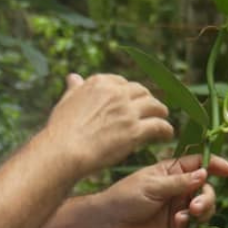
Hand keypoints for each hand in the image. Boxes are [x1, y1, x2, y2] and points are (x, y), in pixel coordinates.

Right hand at [44, 73, 174, 175]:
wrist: (63, 151)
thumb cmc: (61, 130)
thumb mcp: (66, 101)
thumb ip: (74, 88)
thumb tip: (73, 77)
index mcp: (100, 83)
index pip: (122, 83)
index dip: (129, 93)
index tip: (131, 102)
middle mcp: (116, 93)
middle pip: (141, 92)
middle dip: (147, 100)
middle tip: (150, 110)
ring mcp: (127, 111)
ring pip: (155, 106)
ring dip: (160, 112)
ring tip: (162, 119)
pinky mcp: (135, 131)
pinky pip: (159, 126)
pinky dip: (165, 130)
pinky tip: (166, 135)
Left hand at [100, 154, 227, 227]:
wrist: (111, 224)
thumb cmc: (126, 197)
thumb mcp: (152, 185)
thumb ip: (179, 182)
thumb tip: (205, 174)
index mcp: (172, 171)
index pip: (199, 164)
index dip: (215, 165)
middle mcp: (180, 188)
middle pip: (206, 188)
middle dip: (207, 196)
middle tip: (195, 206)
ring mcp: (180, 207)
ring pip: (205, 207)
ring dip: (202, 210)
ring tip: (187, 215)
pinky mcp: (178, 227)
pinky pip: (195, 225)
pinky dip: (191, 224)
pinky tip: (178, 224)